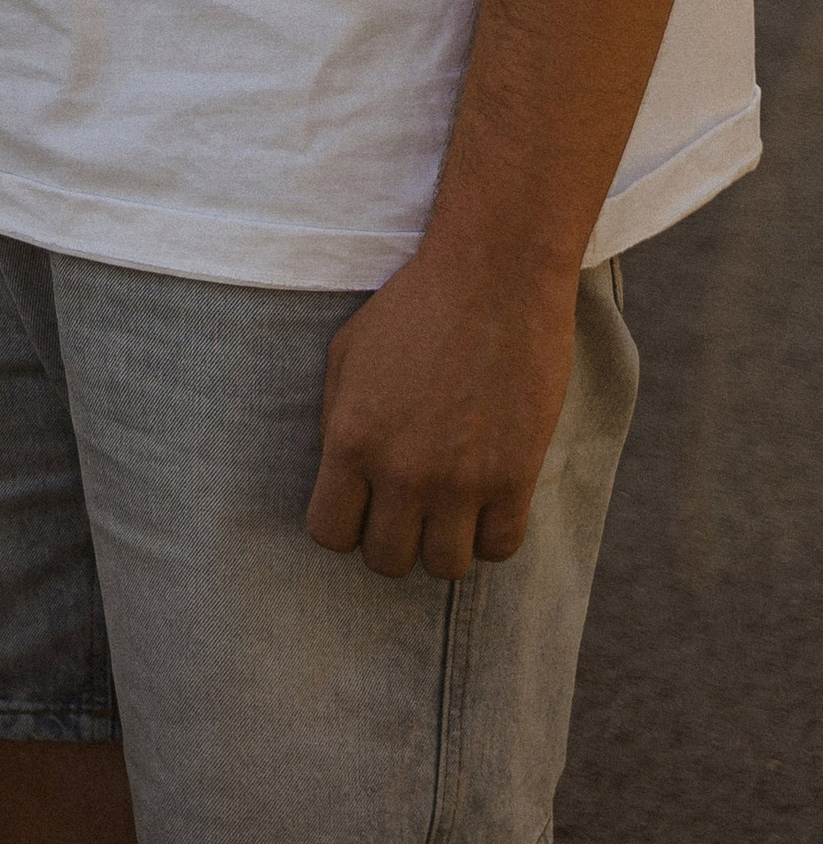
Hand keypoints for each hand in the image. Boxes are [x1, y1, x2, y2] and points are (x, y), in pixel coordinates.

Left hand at [306, 237, 579, 577]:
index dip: (344, 525)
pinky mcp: (514, 479)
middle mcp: (402, 471)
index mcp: (353, 439)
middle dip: (392, 539)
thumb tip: (341, 473)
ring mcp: (461, 481)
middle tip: (407, 506)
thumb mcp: (348, 353)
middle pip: (387, 561)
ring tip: (448, 508)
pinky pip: (499, 549)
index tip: (360, 506)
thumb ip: (338, 420)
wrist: (493, 277)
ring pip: (444, 567)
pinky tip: (487, 500)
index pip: (330, 534)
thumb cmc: (414, 306)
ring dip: (443, 543)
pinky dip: (491, 534)